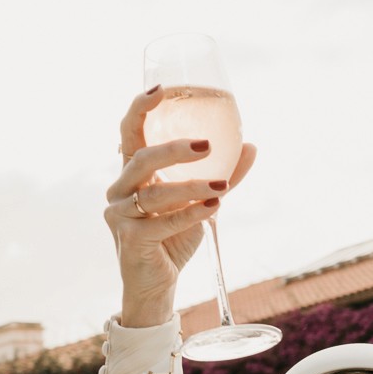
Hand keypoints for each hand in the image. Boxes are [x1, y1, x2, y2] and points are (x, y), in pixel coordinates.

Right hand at [106, 87, 256, 327]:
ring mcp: (121, 214)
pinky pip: (163, 222)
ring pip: (155, 193)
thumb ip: (222, 175)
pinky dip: (192, 214)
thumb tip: (252, 146)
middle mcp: (120, 189)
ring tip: (222, 185)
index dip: (140, 108)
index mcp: (132, 174)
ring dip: (191, 187)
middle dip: (174, 149)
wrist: (158, 283)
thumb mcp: (200, 201)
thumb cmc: (172, 237)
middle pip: (142, 158)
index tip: (162, 89)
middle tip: (206, 145)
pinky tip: (214, 208)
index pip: (129, 132)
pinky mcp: (131, 239)